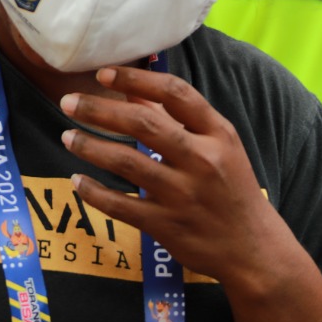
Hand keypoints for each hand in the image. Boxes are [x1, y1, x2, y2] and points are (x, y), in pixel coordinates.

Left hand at [58, 66, 292, 285]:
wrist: (254, 248)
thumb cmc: (231, 188)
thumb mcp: (218, 145)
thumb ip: (178, 117)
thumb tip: (132, 89)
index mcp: (218, 134)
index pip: (174, 93)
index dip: (135, 78)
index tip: (103, 73)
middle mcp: (202, 160)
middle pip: (143, 123)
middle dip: (99, 109)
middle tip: (68, 101)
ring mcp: (184, 195)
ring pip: (127, 162)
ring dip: (90, 146)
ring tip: (67, 136)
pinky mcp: (167, 226)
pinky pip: (121, 205)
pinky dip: (95, 192)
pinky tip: (78, 181)